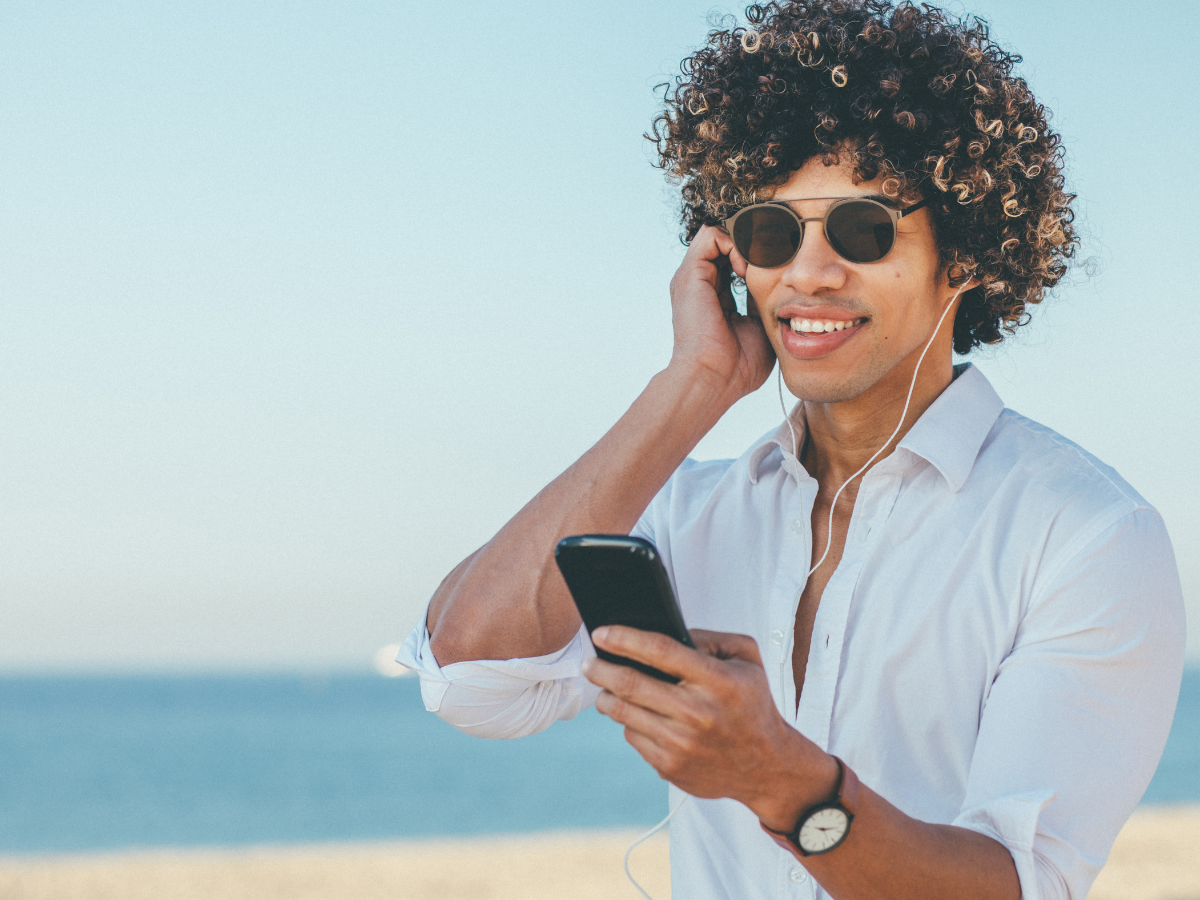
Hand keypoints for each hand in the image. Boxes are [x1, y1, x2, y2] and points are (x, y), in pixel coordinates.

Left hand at [582, 626, 835, 827]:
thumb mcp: (746, 659)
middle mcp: (697, 713)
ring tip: (603, 686)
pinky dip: (629, 722)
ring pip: (623, 712)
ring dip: (605, 696)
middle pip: (630, 684)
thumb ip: (711, 637)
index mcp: (717, 680)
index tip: (601, 632)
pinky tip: (636, 715)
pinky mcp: (670, 766)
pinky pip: (633, 737)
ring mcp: (681, 743)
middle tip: (589, 662)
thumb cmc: (752, 704)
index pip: (660, 651)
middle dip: (600, 668)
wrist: (766, 766)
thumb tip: (666, 631)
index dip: (624, 638)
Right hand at [667, 226, 774, 402]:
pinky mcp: (690, 274)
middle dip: (752, 246)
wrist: (713, 378)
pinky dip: (733, 243)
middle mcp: (699, 285)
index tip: (779, 266)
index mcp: (713, 299)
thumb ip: (766, 305)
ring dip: (743, 243)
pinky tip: (747, 267)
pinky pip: (711, 235)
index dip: (757, 258)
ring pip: (718, 235)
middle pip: (725, 245)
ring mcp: (692, 278)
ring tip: (758, 265)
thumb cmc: (738, 366)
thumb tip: (783, 288)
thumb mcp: (759, 328)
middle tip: (772, 260)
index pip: (734, 263)